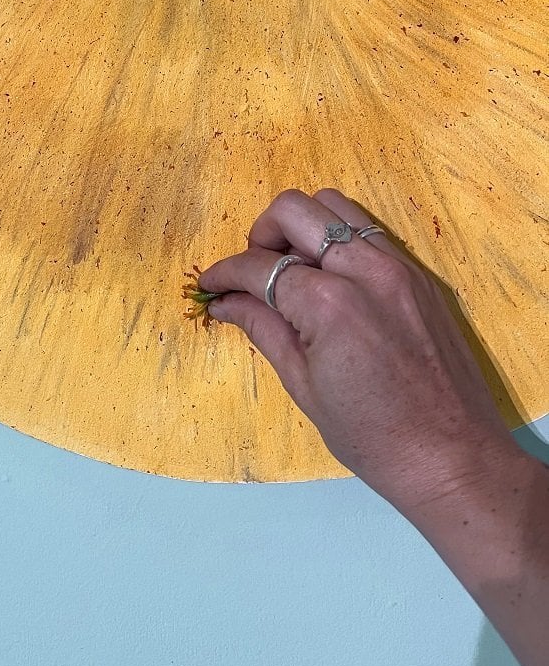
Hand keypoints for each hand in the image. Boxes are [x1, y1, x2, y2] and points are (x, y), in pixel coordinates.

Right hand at [198, 187, 517, 511]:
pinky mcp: (419, 274)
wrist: (454, 458)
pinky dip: (338, 241)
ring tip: (292, 270)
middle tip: (253, 274)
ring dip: (302, 228)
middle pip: (294, 210)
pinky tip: (330, 280)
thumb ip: (263, 329)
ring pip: (335, 206)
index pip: (259, 265)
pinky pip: (368, 231)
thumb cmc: (372, 437)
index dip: (224, 273)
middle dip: (261, 235)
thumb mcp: (303, 386)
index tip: (210, 285)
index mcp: (329, 303)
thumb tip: (224, 302)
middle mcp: (364, 269)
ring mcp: (398, 266)